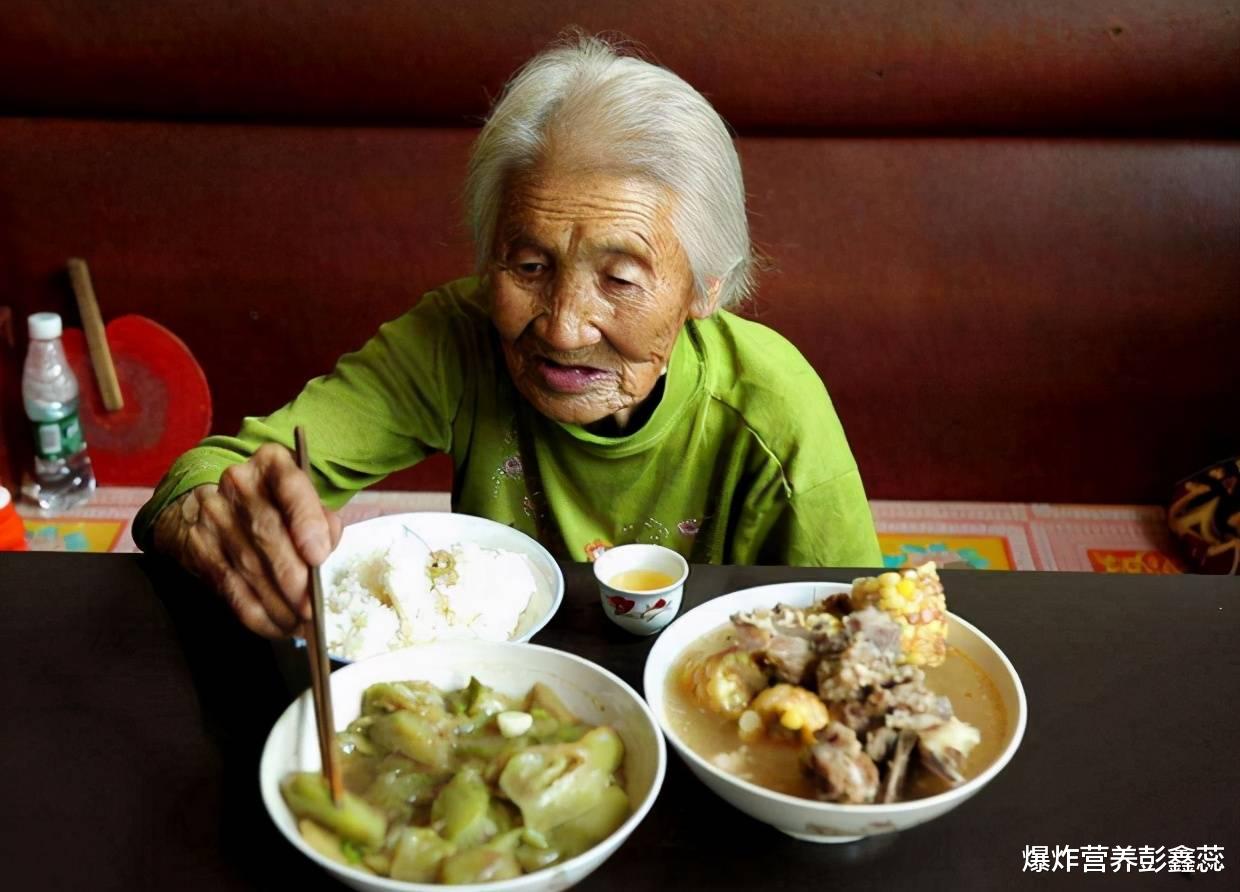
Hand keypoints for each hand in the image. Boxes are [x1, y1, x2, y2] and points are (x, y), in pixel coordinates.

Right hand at [154, 443, 343, 637]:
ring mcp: (213, 515)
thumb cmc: (273, 503)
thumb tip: (326, 553)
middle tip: (314, 608)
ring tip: (303, 624)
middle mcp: (239, 484)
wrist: (206, 502)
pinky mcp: (199, 548)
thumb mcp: (302, 498)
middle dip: (294, 579)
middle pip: (268, 535)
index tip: (319, 555)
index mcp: (272, 463)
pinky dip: (258, 615)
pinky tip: (279, 626)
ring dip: (280, 605)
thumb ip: (322, 519)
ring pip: (249, 568)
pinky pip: (230, 590)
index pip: (291, 486)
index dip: (306, 522)